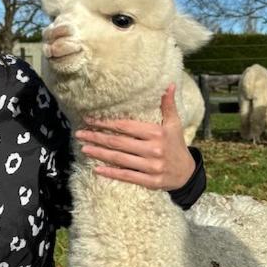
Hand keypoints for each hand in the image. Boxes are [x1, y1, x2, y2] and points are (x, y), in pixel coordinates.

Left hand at [75, 83, 195, 189]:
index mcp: (157, 133)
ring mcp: (151, 166)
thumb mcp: (174, 124)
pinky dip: (111, 173)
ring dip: (99, 153)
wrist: (187, 173)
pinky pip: (127, 176)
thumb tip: (169, 85)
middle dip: (97, 137)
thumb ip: (168, 105)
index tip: (89, 120)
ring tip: (84, 148)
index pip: (126, 126)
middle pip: (119, 142)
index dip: (106, 123)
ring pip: (120, 159)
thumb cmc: (176, 145)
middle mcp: (153, 149)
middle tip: (79, 134)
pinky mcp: (150, 181)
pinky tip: (97, 169)